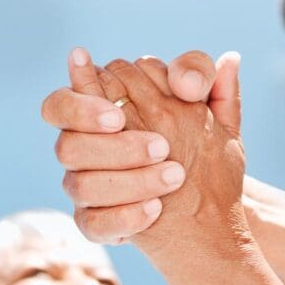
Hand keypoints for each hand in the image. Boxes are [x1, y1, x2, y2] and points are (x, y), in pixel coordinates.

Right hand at [43, 48, 246, 261]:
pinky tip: (156, 209)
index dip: (81, 104)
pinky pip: (93, 224)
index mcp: (97, 115)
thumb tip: (224, 59)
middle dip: (113, 146)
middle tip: (161, 147)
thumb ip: (204, 79)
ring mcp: (87, 190)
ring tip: (174, 176)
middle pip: (67, 145)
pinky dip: (124, 216)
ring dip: (129, 180)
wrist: (209, 212)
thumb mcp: (213, 113)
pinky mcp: (96, 225)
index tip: (120, 115)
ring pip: (79, 186)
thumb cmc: (201, 151)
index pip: (60, 102)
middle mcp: (83, 151)